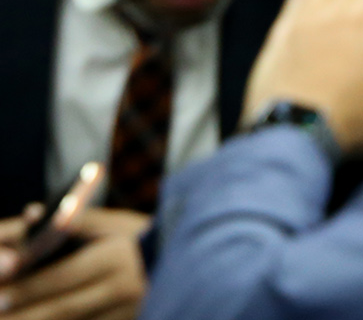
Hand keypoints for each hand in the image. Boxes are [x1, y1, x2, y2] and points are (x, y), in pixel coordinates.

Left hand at [0, 207, 148, 319]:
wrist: (181, 260)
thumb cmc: (139, 237)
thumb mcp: (112, 223)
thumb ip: (73, 221)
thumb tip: (30, 217)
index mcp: (118, 256)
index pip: (64, 275)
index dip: (28, 287)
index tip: (0, 295)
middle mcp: (124, 287)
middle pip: (62, 307)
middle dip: (24, 312)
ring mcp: (126, 311)